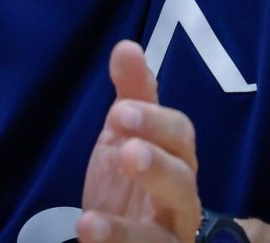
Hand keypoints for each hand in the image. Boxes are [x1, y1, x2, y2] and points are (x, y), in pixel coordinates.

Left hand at [79, 41, 201, 242]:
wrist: (121, 241)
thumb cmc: (130, 185)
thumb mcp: (126, 138)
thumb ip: (132, 95)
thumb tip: (126, 46)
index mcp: (177, 162)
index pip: (180, 136)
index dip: (155, 122)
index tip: (119, 111)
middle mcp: (180, 203)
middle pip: (182, 184)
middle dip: (157, 167)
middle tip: (127, 152)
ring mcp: (168, 238)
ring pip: (164, 239)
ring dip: (128, 232)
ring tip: (90, 222)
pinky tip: (87, 235)